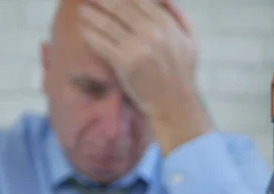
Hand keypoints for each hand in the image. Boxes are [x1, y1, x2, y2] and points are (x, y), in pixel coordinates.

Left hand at [79, 0, 212, 155]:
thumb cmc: (181, 73)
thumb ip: (177, 16)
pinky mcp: (125, 63)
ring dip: (92, 15)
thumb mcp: (190, 40)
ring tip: (83, 11)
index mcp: (166, 24)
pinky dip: (91, 35)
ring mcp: (137, 47)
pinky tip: (84, 30)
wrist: (174, 104)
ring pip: (108, 24)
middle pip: (120, 7)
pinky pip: (102, 44)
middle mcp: (152, 32)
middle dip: (103, 1)